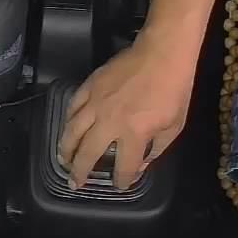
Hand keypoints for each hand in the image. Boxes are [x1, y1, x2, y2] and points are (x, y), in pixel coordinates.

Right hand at [58, 40, 194, 189]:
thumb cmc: (173, 90)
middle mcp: (110, 121)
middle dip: (80, 172)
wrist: (162, 54)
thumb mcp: (174, 126)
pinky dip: (68, 120)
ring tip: (64, 159)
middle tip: (75, 183)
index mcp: (134, 133)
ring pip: (72, 131)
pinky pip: (72, 107)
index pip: (123, 166)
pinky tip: (68, 128)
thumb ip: (156, 149)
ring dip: (66, 149)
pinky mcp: (90, 86)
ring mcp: (96, 103)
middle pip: (88, 153)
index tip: (120, 183)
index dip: (122, 180)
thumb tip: (141, 163)